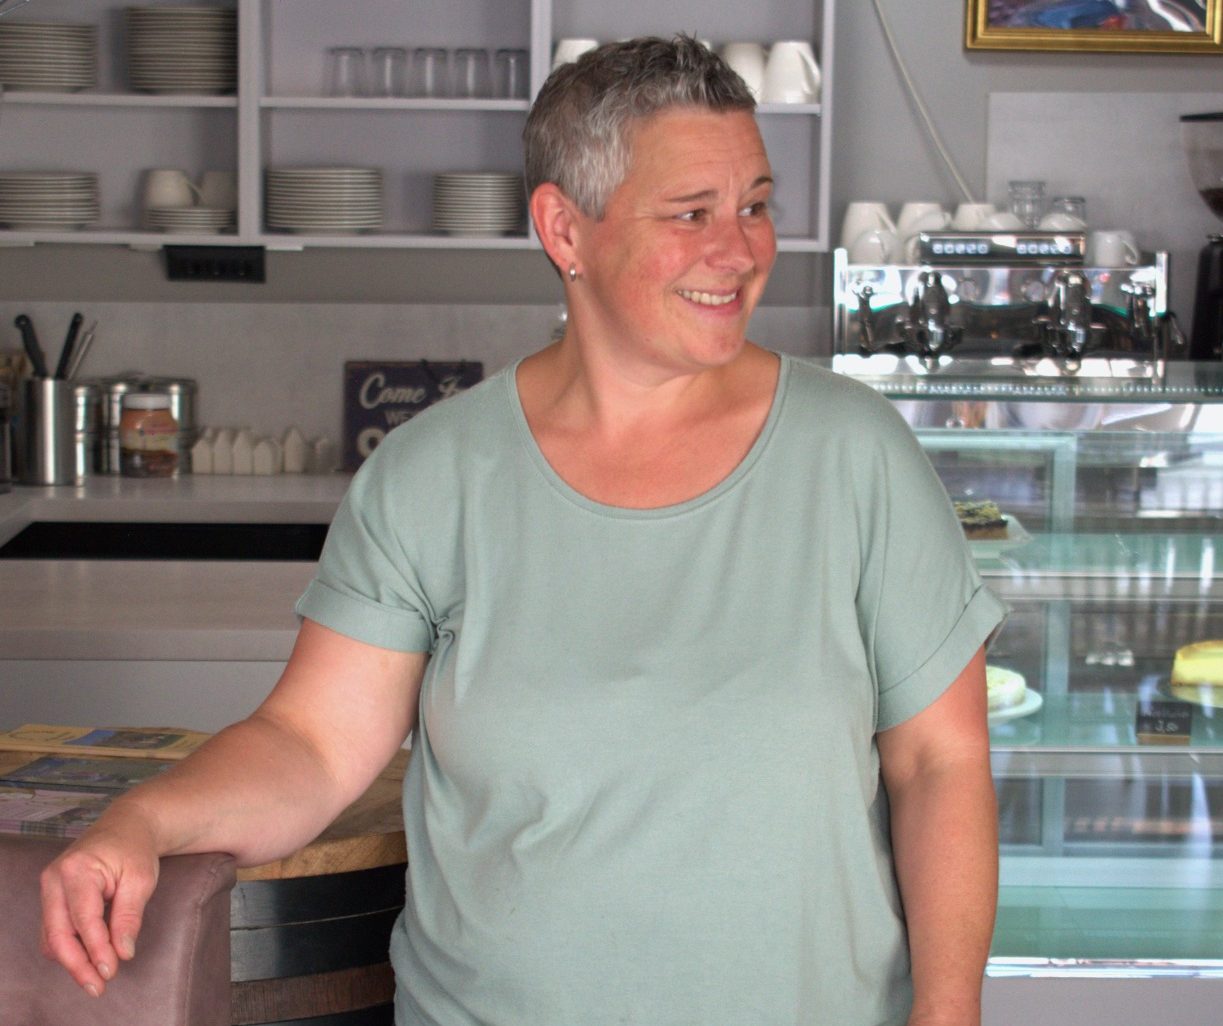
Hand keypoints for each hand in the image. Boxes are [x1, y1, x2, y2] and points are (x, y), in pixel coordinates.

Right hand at [39, 811, 160, 996]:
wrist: (127, 825)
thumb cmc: (135, 849)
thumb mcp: (141, 879)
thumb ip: (129, 916)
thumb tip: (123, 953)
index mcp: (77, 869)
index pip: (83, 919)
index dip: (96, 949)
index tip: (110, 972)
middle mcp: (54, 879)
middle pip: (58, 934)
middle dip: (78, 964)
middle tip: (98, 987)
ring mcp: (48, 888)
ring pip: (52, 936)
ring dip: (72, 961)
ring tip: (96, 979)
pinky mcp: (51, 897)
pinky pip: (53, 930)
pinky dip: (69, 948)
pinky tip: (88, 960)